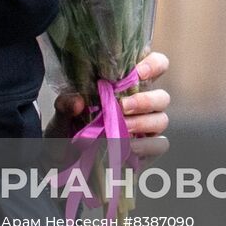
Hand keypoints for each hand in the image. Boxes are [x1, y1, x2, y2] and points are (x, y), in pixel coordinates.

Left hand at [45, 51, 170, 157]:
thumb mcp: (62, 115)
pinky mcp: (148, 149)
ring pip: (162, 119)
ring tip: (123, 127)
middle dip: (146, 100)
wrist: (66, 161)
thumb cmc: (69, 129)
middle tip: (123, 106)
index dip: (153, 64)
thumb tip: (77, 101)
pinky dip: (146, 145)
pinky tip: (128, 146)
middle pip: (163, 96)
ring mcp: (147, 128)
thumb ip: (66, 105)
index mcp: (128, 85)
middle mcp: (142, 105)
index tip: (138, 72)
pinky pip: (160, 144)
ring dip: (143, 122)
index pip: (155, 66)